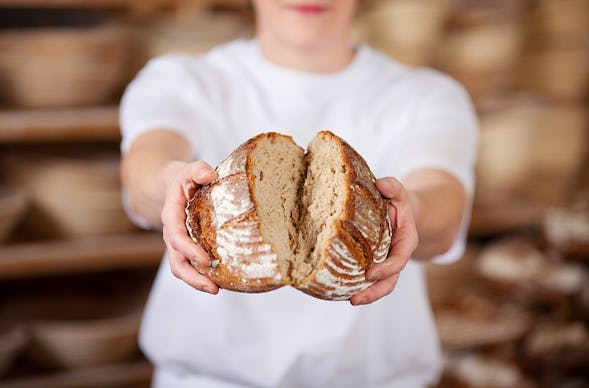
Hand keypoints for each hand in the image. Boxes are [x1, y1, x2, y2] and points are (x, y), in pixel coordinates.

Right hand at [160, 160, 219, 293]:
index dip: (189, 250)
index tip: (206, 260)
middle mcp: (173, 232)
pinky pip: (191, 265)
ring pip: (182, 267)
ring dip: (197, 281)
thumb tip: (209, 175)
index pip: (177, 236)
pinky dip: (203, 274)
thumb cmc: (186, 177)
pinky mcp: (188, 247)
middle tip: (214, 288)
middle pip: (177, 261)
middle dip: (193, 277)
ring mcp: (179, 243)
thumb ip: (198, 170)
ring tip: (217, 290)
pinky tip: (222, 280)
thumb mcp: (191, 168)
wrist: (175, 183)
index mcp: (172, 215)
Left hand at [349, 177, 418, 305]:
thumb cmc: (397, 201)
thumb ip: (394, 187)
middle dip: (374, 293)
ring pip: (379, 285)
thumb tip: (381, 183)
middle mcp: (396, 256)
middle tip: (355, 300)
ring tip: (349, 300)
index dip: (386, 269)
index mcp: (405, 242)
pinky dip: (355, 285)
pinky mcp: (373, 264)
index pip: (398, 260)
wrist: (400, 210)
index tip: (370, 273)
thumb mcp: (399, 192)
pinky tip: (337, 288)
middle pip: (389, 281)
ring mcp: (385, 263)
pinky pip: (367, 279)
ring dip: (366, 295)